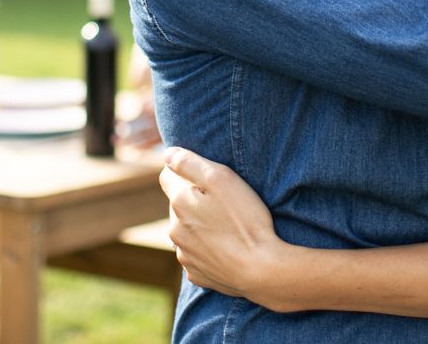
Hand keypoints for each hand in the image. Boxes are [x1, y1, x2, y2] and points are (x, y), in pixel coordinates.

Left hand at [160, 147, 286, 302]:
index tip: (207, 174)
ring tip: (228, 222)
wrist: (260, 269)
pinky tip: (227, 244)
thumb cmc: (244, 218)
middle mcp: (175, 230)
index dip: (186, 170)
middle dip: (194, 197)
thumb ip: (190, 163)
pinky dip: (207, 245)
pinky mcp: (197, 273)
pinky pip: (196, 252)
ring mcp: (185, 255)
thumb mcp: (222, 178)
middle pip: (178, 204)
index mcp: (179, 204)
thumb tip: (167, 154)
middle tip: (224, 198)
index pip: (167, 177)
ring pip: (186, 229)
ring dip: (200, 222)